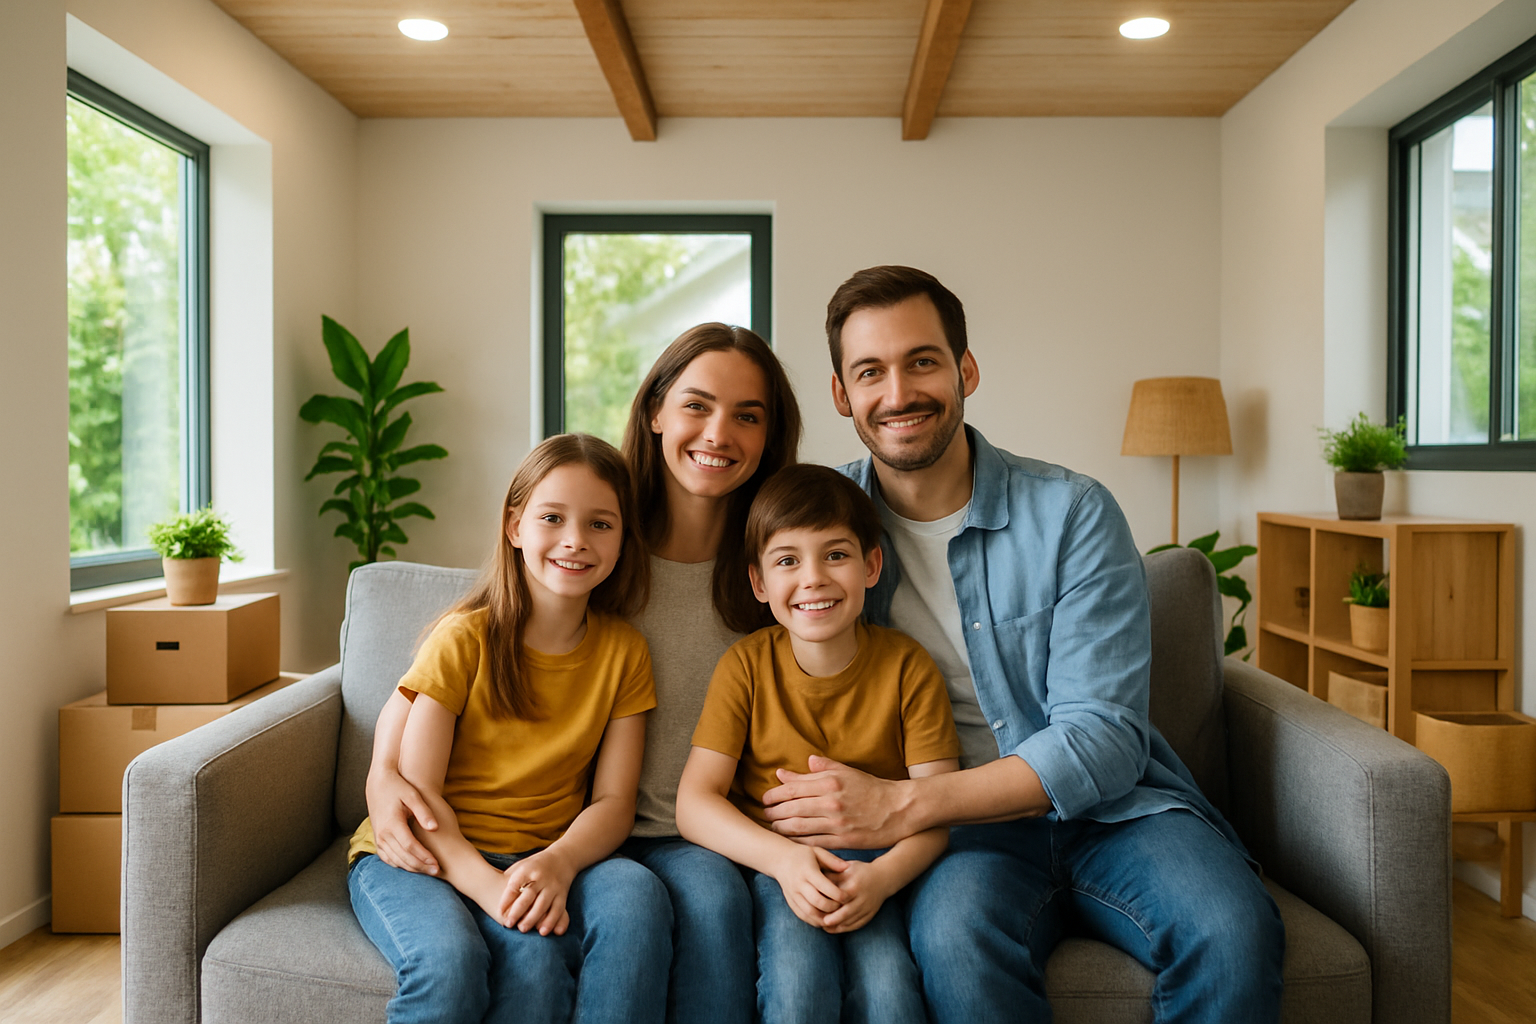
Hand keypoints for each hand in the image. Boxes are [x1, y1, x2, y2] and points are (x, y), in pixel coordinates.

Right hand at [365, 764, 438, 874]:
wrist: (378, 784)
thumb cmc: (399, 787)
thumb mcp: (413, 795)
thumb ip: (423, 812)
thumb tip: (434, 828)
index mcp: (392, 823)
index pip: (410, 846)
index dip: (424, 857)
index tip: (437, 864)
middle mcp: (383, 833)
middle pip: (403, 856)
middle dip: (420, 866)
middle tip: (437, 872)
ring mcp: (378, 838)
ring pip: (394, 860)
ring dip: (411, 868)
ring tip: (428, 872)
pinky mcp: (377, 839)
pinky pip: (387, 858)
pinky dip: (399, 864)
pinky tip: (412, 867)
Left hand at [496, 848, 576, 935]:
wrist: (562, 858)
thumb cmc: (534, 866)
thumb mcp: (521, 867)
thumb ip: (510, 880)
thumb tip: (492, 896)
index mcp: (528, 869)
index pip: (515, 885)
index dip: (507, 899)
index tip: (499, 912)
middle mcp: (541, 878)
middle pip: (529, 895)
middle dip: (518, 911)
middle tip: (509, 924)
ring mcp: (553, 886)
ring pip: (543, 904)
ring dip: (533, 918)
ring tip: (523, 930)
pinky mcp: (562, 895)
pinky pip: (558, 909)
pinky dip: (552, 921)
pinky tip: (544, 932)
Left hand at [762, 756, 908, 848]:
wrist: (899, 809)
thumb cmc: (872, 788)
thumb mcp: (848, 772)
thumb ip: (822, 768)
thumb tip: (800, 765)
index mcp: (831, 782)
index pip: (793, 788)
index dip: (775, 794)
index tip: (765, 798)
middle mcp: (831, 802)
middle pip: (792, 808)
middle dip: (773, 812)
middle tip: (764, 814)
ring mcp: (837, 822)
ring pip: (799, 826)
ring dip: (781, 827)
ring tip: (773, 827)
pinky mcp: (844, 840)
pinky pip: (814, 842)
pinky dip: (798, 842)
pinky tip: (790, 841)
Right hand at [773, 845, 848, 928]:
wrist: (780, 860)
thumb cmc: (803, 855)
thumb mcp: (817, 852)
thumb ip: (832, 860)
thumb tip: (848, 867)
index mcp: (807, 871)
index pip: (824, 887)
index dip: (838, 894)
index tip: (847, 896)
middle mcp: (798, 884)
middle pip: (817, 902)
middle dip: (833, 907)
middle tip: (842, 906)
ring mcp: (793, 895)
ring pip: (810, 912)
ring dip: (824, 917)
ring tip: (835, 915)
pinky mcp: (790, 902)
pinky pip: (803, 916)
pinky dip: (814, 920)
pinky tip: (824, 918)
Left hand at [820, 859, 893, 933]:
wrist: (884, 878)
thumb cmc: (860, 871)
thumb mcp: (846, 868)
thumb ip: (831, 875)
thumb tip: (813, 880)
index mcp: (856, 886)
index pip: (841, 898)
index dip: (830, 904)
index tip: (817, 907)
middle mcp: (863, 898)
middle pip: (847, 913)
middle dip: (833, 919)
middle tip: (820, 922)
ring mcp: (868, 908)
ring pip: (851, 921)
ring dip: (837, 926)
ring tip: (824, 926)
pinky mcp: (870, 915)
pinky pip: (857, 925)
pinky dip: (845, 928)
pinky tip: (834, 928)